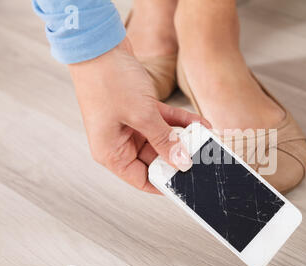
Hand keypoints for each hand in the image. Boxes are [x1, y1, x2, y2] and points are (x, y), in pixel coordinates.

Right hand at [69, 37, 210, 192]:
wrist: (99, 42)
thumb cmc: (109, 80)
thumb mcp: (142, 116)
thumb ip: (164, 141)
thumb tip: (182, 163)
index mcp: (111, 152)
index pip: (141, 179)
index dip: (165, 183)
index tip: (188, 184)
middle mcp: (119, 142)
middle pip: (155, 159)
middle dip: (179, 156)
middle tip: (202, 157)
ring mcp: (130, 125)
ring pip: (163, 139)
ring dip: (184, 137)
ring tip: (206, 139)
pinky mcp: (139, 109)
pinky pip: (164, 121)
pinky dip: (181, 121)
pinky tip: (200, 123)